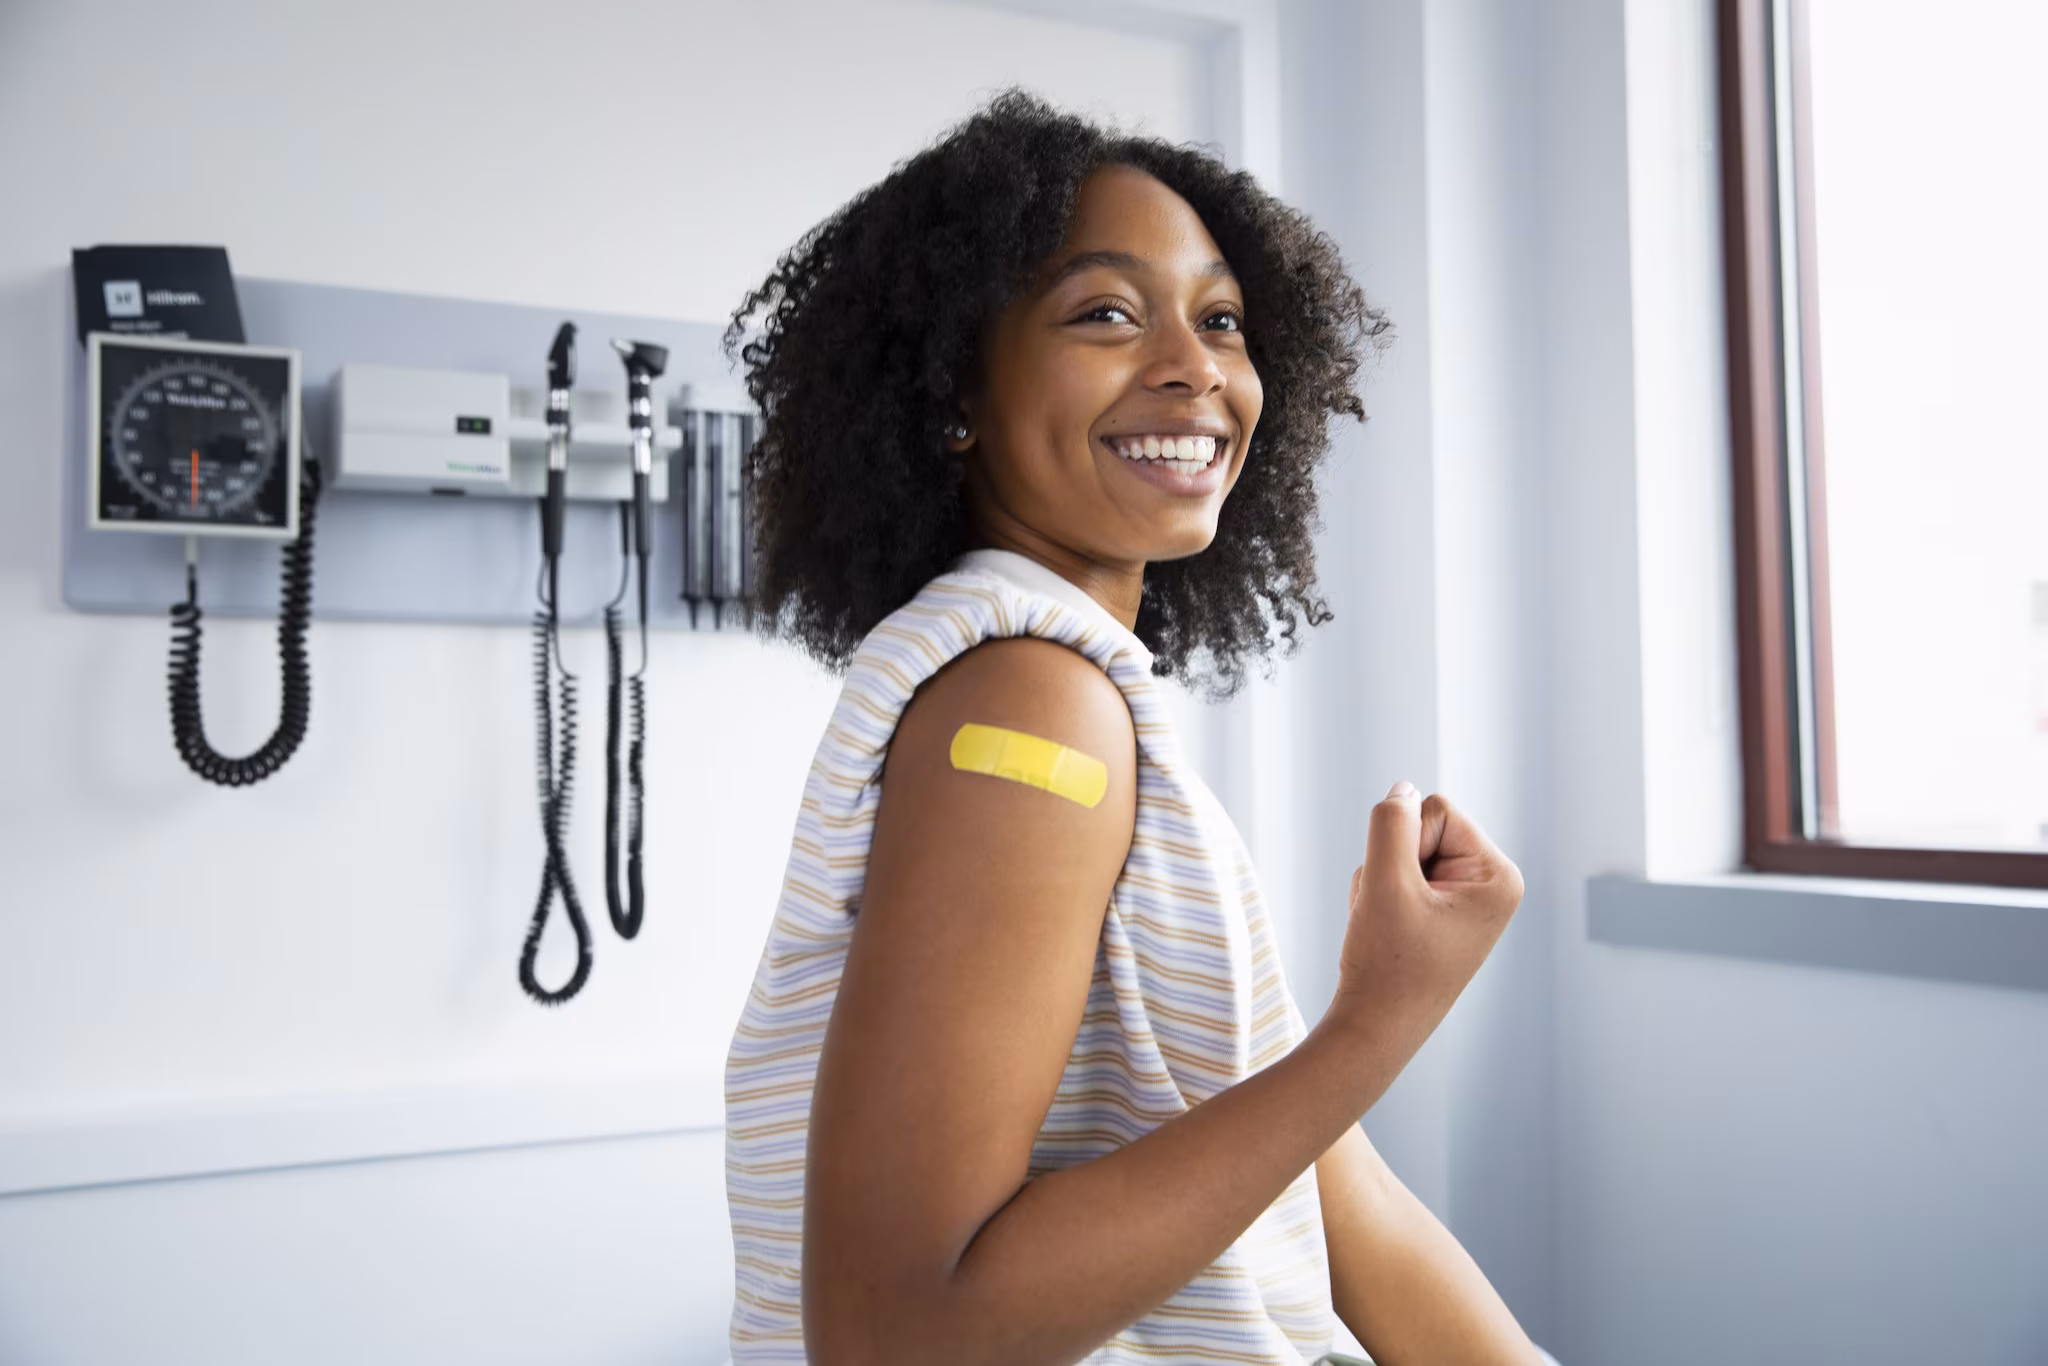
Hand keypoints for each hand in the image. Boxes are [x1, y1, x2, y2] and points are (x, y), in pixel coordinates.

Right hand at [1327, 781, 1524, 1055]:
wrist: (1374, 1029)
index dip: (1402, 843)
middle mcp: (1493, 884)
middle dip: (1390, 864)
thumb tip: (1403, 788)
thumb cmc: (1386, 964)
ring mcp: (1468, 900)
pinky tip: (1385, 932)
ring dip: (1380, 882)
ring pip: (1402, 852)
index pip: (1436, 810)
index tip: (1403, 897)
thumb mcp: (1385, 882)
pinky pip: (1398, 875)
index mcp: (1499, 877)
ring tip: (1387, 927)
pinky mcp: (1443, 911)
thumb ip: (1392, 823)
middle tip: (1391, 915)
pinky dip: (1379, 897)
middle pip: (1422, 828)